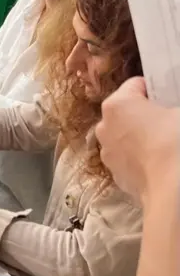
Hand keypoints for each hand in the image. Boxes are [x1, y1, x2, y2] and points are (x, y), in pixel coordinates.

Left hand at [96, 77, 179, 202]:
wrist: (172, 190)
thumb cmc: (176, 142)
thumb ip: (173, 103)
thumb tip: (172, 112)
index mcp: (117, 104)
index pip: (136, 84)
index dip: (156, 88)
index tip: (169, 96)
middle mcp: (104, 126)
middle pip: (126, 112)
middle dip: (146, 113)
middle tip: (169, 119)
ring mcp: (107, 153)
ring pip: (125, 136)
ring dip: (140, 136)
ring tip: (166, 143)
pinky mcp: (116, 175)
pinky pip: (128, 158)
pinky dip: (140, 157)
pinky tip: (160, 162)